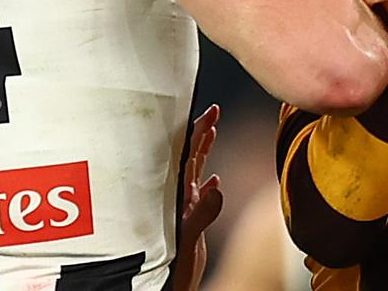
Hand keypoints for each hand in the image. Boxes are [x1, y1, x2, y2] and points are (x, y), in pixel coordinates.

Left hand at [173, 104, 223, 290]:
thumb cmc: (171, 273)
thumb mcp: (187, 241)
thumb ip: (199, 216)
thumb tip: (216, 187)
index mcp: (175, 198)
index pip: (186, 157)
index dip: (197, 132)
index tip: (209, 113)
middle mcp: (177, 200)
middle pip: (188, 159)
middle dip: (201, 134)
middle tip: (213, 112)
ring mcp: (182, 211)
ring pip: (191, 174)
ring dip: (201, 153)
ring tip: (211, 133)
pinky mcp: (187, 225)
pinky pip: (197, 198)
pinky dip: (206, 186)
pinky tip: (213, 181)